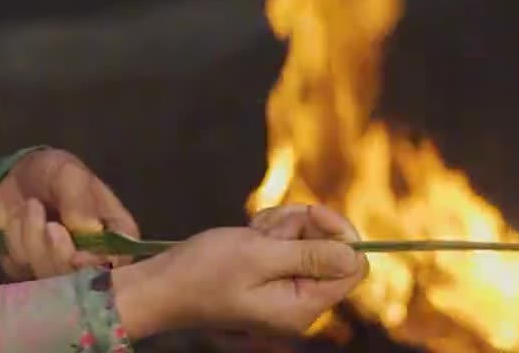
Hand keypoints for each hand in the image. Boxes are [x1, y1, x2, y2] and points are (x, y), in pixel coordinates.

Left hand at [0, 149, 139, 280]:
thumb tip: (89, 230)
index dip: (99, 268)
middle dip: (59, 255)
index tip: (78, 256)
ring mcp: (58, 270)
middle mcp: (91, 261)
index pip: (118, 266)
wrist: (15, 175)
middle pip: (80, 281)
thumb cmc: (52, 173)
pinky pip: (20, 270)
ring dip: (34, 239)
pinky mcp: (28, 273)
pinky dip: (15, 243)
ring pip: (48, 278)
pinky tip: (17, 221)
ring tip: (31, 207)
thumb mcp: (69, 174)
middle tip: (50, 225)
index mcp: (114, 238)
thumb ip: (79, 201)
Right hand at [111, 204, 367, 338]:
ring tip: (250, 234)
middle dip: (302, 227)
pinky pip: (286, 245)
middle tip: (265, 228)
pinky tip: (247, 236)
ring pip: (306, 241)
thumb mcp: (258, 256)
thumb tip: (354, 255)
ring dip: (281, 227)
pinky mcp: (270, 278)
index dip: (339, 233)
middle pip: (329, 249)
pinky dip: (269, 233)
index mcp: (302, 306)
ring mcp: (285, 290)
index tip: (311, 212)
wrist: (163, 285)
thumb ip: (310, 255)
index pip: (352, 266)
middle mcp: (300, 303)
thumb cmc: (204, 272)